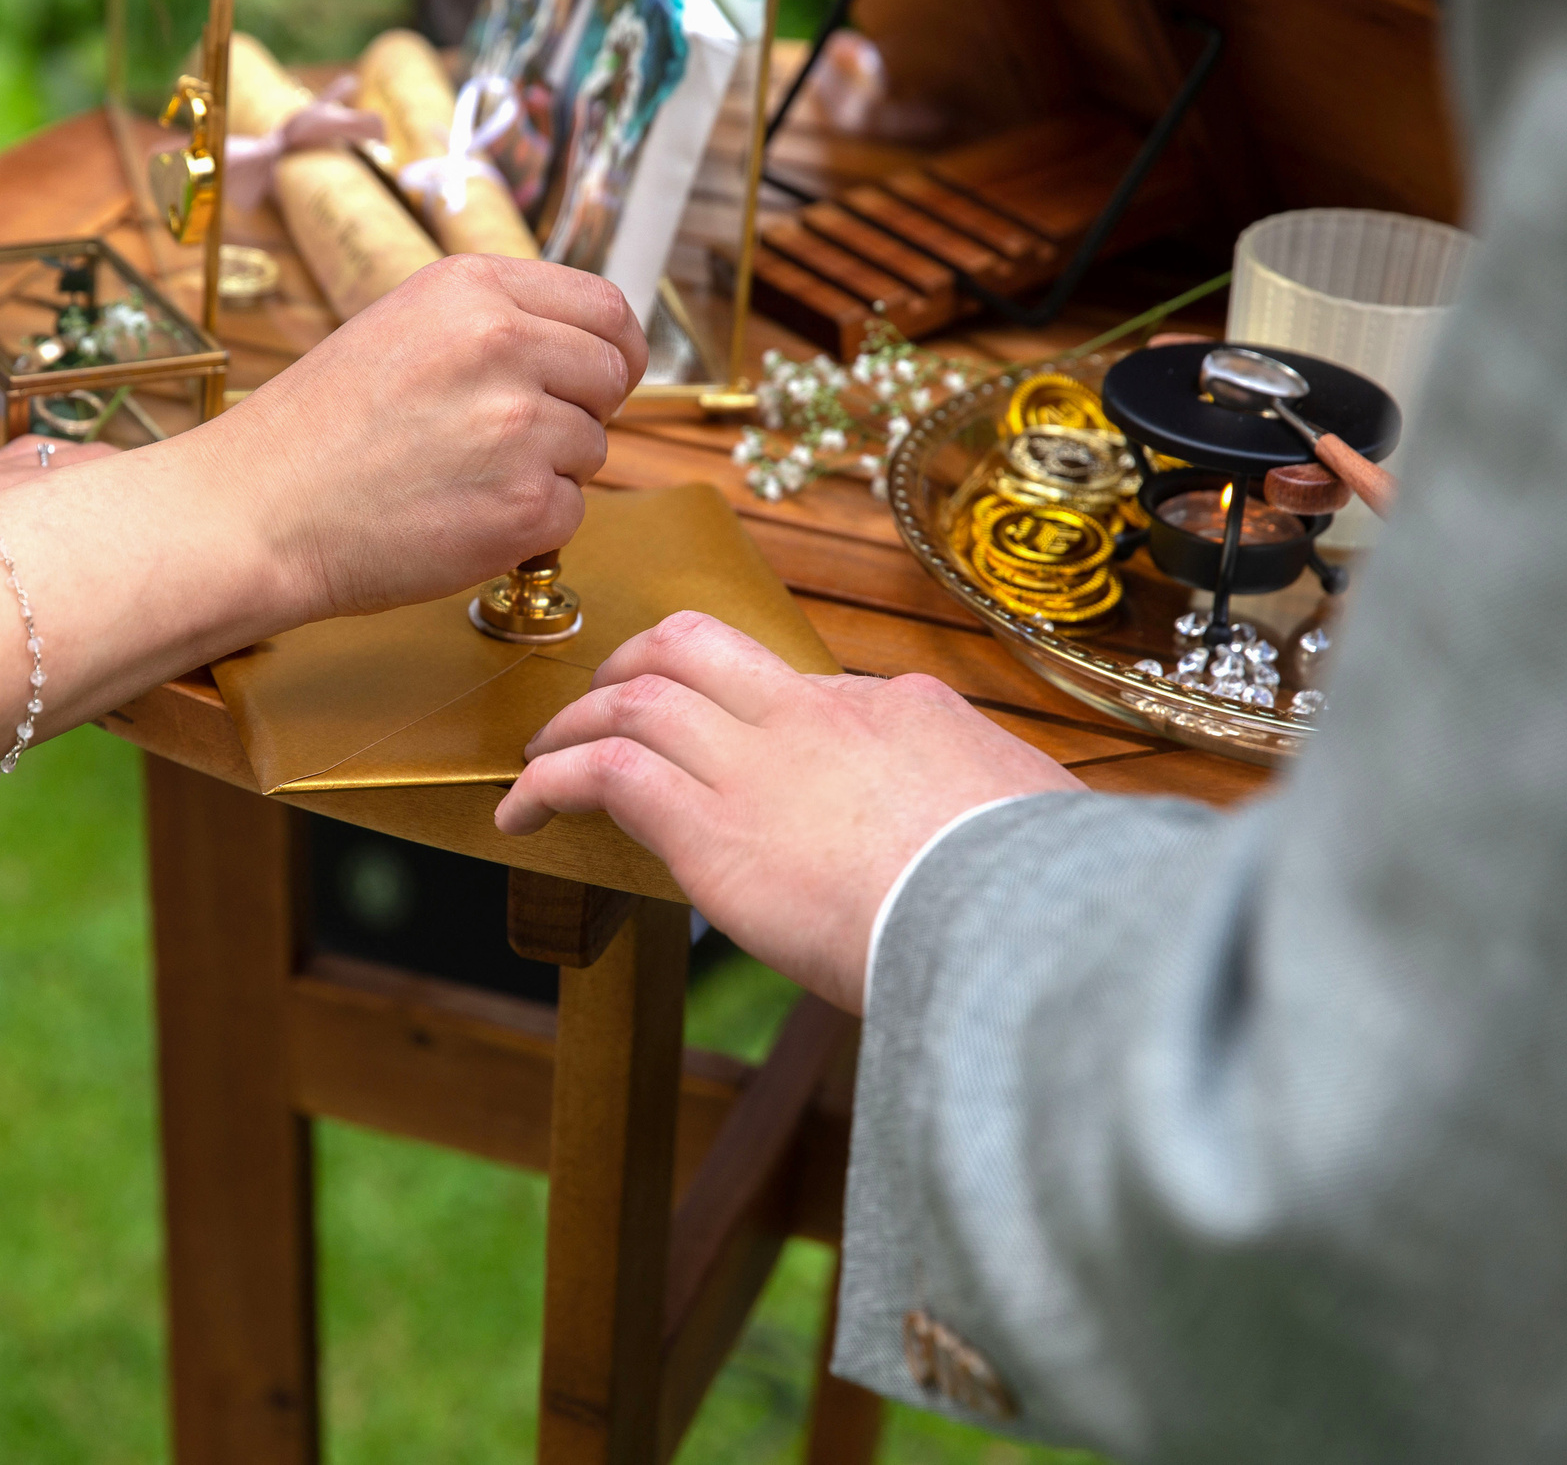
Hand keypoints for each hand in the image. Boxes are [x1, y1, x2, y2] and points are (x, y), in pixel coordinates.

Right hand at [190, 254, 644, 619]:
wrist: (257, 513)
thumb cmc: (316, 432)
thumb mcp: (402, 327)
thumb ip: (493, 323)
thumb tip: (579, 345)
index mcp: (472, 289)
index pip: (605, 306)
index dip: (613, 348)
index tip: (599, 376)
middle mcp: (503, 344)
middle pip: (612, 375)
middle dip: (581, 411)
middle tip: (515, 440)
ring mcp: (518, 427)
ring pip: (593, 448)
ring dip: (548, 471)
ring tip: (462, 478)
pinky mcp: (525, 506)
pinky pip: (571, 512)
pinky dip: (529, 526)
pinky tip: (460, 516)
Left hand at [496, 611, 1081, 1010]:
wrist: (1018, 922)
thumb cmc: (1047, 895)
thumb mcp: (1038, 819)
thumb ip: (997, 807)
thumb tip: (1014, 820)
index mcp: (902, 710)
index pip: (808, 689)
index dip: (754, 717)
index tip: (737, 759)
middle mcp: (817, 714)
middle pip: (699, 643)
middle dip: (638, 662)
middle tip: (606, 703)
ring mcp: (760, 762)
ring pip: (636, 695)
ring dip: (575, 724)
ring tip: (542, 761)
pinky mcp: (709, 825)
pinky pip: (603, 773)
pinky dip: (546, 784)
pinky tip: (519, 817)